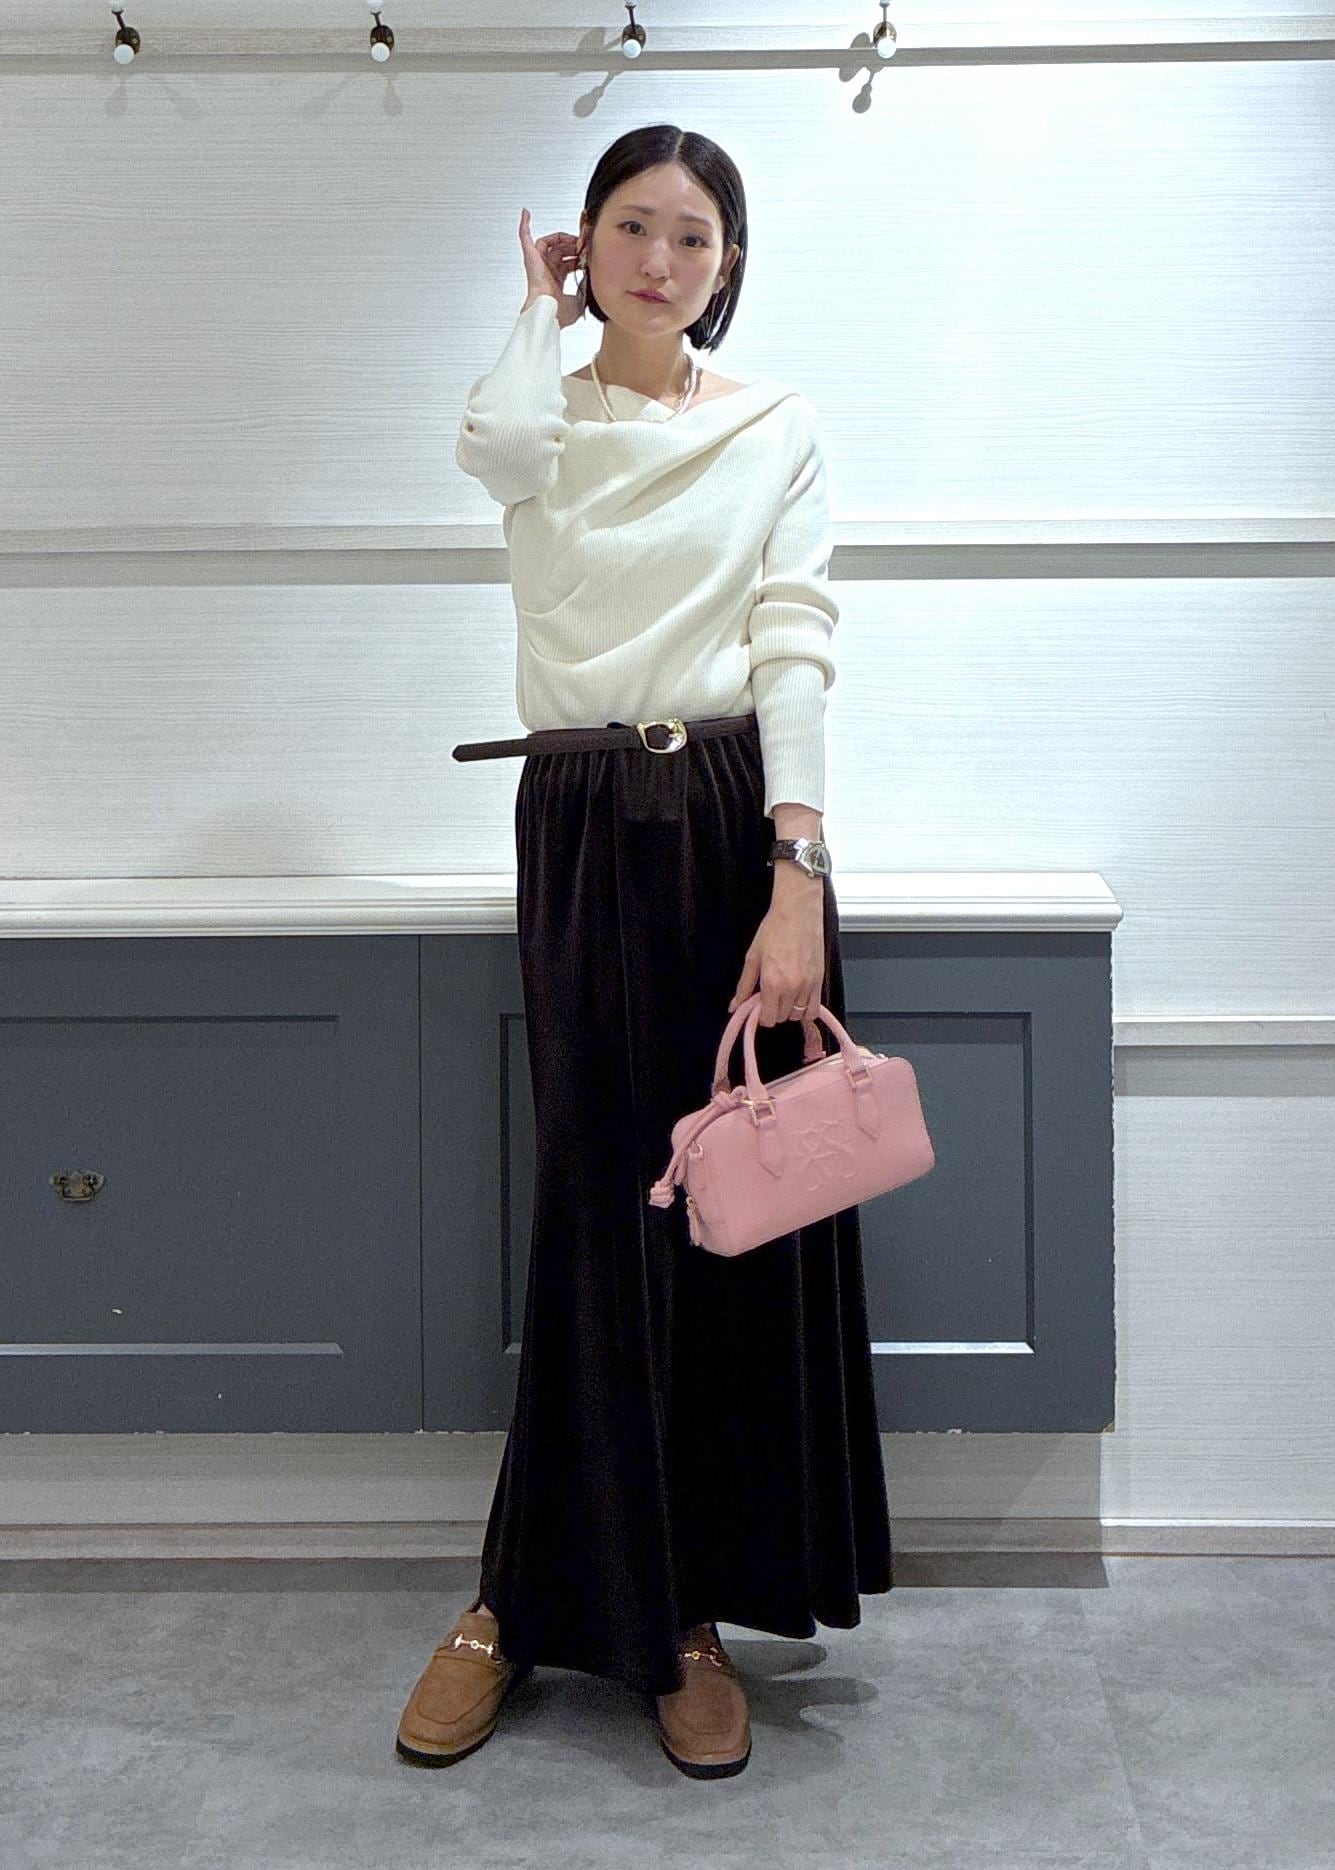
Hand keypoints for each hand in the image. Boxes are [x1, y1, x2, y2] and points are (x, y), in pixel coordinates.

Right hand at [519, 207, 586, 328]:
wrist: (549, 312)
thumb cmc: (560, 312)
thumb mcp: (581, 298)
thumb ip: (587, 284)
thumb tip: (593, 273)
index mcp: (557, 280)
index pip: (569, 261)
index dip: (580, 255)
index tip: (590, 252)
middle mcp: (547, 270)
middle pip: (561, 249)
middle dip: (575, 245)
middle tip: (585, 245)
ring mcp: (538, 263)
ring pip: (549, 242)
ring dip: (563, 238)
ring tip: (575, 240)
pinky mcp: (530, 258)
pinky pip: (525, 238)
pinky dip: (524, 225)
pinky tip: (526, 214)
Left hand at [727, 886, 824, 1027]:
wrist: (798, 912)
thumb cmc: (775, 929)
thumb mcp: (752, 957)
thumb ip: (744, 985)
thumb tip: (736, 1005)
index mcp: (773, 983)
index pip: (768, 1019)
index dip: (761, 1015)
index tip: (759, 1006)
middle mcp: (792, 987)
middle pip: (782, 1018)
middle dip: (774, 1010)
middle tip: (770, 995)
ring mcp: (808, 985)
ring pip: (798, 1015)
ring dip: (789, 1009)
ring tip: (784, 993)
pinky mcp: (820, 980)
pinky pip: (815, 1009)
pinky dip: (806, 1009)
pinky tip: (798, 997)